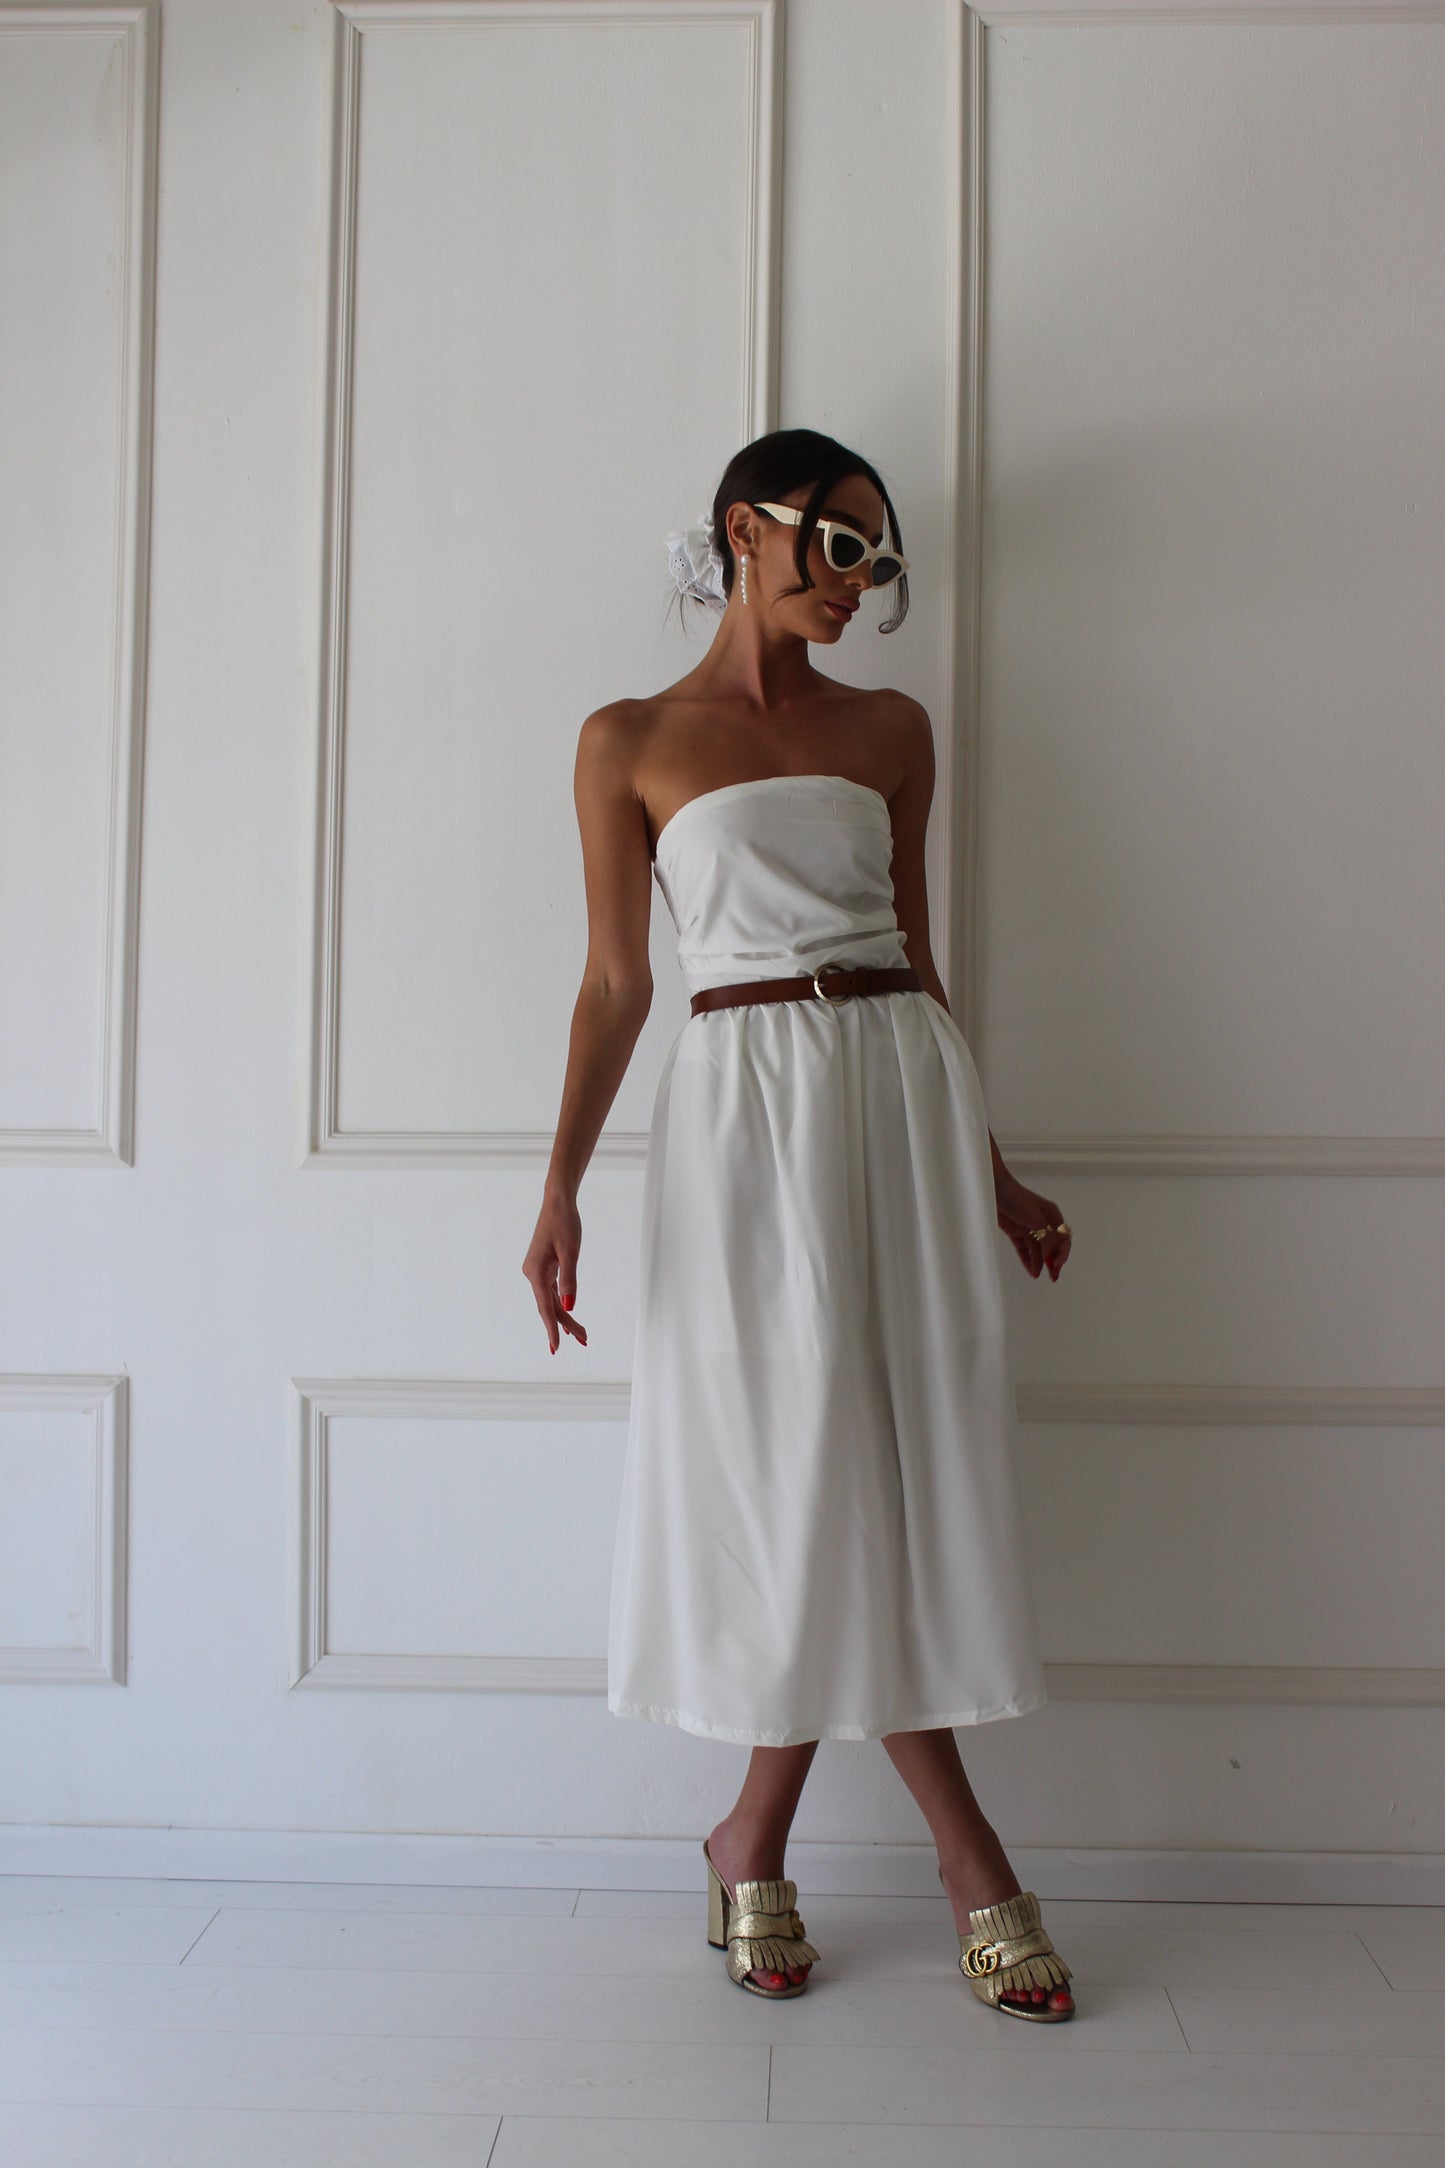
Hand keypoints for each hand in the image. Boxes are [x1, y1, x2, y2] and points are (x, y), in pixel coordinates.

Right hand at [522, 1191, 588, 1353]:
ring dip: (565, 1316)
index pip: (545, 1307)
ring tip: (581, 1335)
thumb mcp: (570, 1252)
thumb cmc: (564, 1223)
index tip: (556, 1348)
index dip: (552, 1329)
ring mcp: (537, 1271)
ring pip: (551, 1300)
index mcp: (535, 1272)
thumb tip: (569, 1306)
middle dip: (566, 1325)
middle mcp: (532, 1274)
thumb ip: (569, 1280)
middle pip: (549, 1306)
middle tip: (584, 1341)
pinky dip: (561, 1303)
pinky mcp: (543, 1266)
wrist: (558, 1202)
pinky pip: (551, 1291)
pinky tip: (568, 1314)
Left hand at [996, 1175, 1071, 1282]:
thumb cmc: (1017, 1199)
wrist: (993, 1190)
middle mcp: (1043, 1223)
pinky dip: (1027, 1259)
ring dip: (1039, 1263)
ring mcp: (1029, 1228)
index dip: (1062, 1254)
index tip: (1056, 1265)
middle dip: (1053, 1261)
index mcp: (1052, 1216)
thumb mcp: (1035, 1219)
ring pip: (1038, 1250)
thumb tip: (1051, 1258)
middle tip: (1053, 1277)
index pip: (1063, 1239)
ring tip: (1036, 1275)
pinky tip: (1030, 1270)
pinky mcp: (1016, 1231)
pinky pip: (1024, 1249)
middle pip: (1052, 1246)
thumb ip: (1046, 1238)